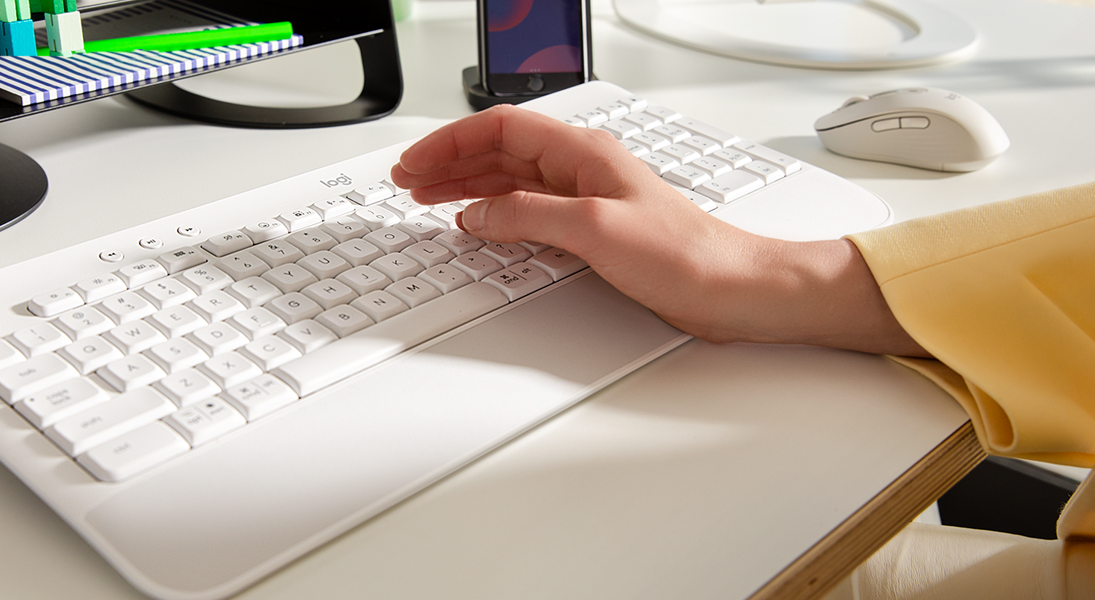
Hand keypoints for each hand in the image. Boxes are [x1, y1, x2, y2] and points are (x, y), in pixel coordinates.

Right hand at [390, 105, 926, 356]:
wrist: (735, 290)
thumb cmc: (687, 254)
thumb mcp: (594, 230)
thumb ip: (528, 217)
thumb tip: (477, 214)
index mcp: (583, 153)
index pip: (500, 129)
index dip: (450, 143)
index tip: (415, 165)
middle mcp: (581, 170)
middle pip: (499, 152)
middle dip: (449, 162)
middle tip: (408, 180)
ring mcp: (585, 200)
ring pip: (509, 180)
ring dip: (466, 186)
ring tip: (427, 197)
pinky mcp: (591, 231)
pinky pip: (526, 210)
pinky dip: (492, 213)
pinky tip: (476, 223)